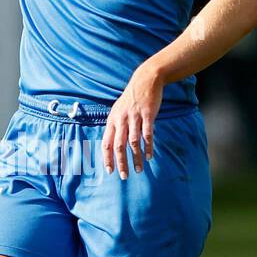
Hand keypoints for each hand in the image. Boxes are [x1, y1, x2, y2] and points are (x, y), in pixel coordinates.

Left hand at [102, 61, 164, 179]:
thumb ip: (116, 126)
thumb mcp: (118, 110)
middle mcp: (121, 120)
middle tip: (124, 176)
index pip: (106, 143)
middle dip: (120, 163)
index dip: (107, 158)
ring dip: (136, 158)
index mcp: (112, 120)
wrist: (146, 80)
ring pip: (133, 142)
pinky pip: (147, 134)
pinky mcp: (148, 115)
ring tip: (139, 170)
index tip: (110, 171)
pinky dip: (148, 147)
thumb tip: (113, 145)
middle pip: (118, 146)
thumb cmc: (132, 98)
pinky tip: (150, 156)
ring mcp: (135, 117)